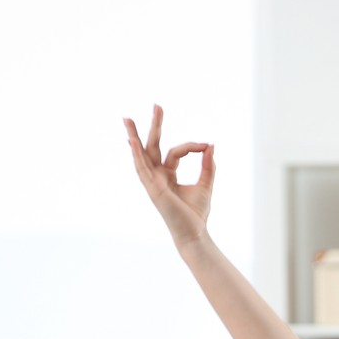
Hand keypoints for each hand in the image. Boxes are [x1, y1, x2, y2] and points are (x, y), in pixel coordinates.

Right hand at [124, 105, 214, 245]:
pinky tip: (132, 142)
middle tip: (157, 105)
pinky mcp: (153, 189)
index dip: (192, 146)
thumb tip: (210, 145)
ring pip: (142, 155)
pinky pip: (142, 169)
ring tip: (127, 119)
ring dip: (135, 136)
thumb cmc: (197, 213)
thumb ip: (207, 165)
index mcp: (167, 174)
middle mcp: (157, 176)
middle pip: (152, 147)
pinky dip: (136, 155)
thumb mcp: (205, 184)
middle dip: (154, 126)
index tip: (206, 146)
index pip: (176, 152)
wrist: (195, 233)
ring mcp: (152, 182)